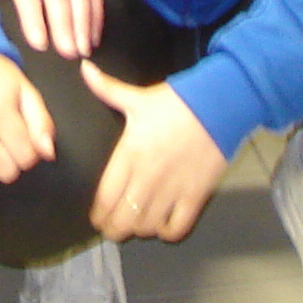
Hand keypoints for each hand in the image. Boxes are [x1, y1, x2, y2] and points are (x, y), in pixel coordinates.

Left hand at [82, 61, 227, 241]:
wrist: (217, 107)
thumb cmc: (175, 102)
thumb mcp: (137, 97)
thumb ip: (107, 88)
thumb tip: (84, 69)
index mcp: (130, 155)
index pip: (106, 197)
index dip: (98, 214)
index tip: (96, 218)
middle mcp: (147, 178)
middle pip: (123, 219)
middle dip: (113, 228)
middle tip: (111, 228)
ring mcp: (172, 190)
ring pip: (147, 227)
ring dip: (138, 229)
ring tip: (135, 225)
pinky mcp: (195, 197)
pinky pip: (176, 228)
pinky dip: (167, 232)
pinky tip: (163, 224)